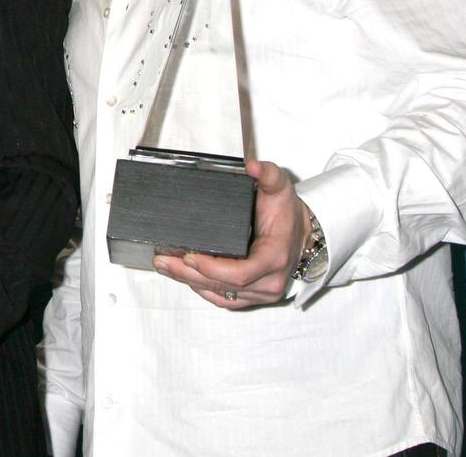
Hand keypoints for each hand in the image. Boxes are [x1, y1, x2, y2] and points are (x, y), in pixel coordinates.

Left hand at [153, 159, 307, 308]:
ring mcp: (262, 293)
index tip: (188, 256)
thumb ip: (268, 174)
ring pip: (221, 295)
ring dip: (191, 282)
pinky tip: (185, 279)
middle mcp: (270, 281)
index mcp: (274, 257)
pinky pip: (226, 300)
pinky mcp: (254, 297)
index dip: (211, 268)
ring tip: (165, 267)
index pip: (240, 273)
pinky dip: (203, 291)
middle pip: (224, 286)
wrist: (301, 232)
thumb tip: (253, 166)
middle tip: (163, 260)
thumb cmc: (288, 214)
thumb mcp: (281, 188)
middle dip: (189, 274)